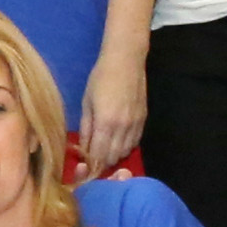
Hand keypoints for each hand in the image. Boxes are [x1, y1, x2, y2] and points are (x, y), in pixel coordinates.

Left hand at [76, 44, 146, 178]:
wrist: (126, 61)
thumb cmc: (101, 78)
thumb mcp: (87, 102)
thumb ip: (86, 127)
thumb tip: (82, 148)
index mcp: (105, 123)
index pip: (99, 154)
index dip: (91, 164)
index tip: (85, 165)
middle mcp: (122, 128)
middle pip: (113, 157)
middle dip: (102, 162)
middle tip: (93, 159)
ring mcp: (135, 125)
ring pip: (125, 152)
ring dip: (114, 155)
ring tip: (105, 150)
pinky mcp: (144, 120)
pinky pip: (135, 143)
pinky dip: (126, 147)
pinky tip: (118, 142)